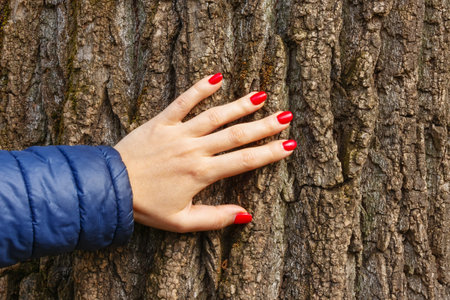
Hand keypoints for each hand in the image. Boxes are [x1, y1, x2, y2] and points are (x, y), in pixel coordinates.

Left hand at [114, 73, 295, 232]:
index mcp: (202, 174)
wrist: (110, 186)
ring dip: (239, 106)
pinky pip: (183, 102)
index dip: (269, 153)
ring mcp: (178, 133)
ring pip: (215, 116)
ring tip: (260, 96)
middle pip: (236, 135)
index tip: (289, 145)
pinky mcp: (161, 122)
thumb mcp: (181, 221)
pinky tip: (216, 77)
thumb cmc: (145, 206)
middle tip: (286, 116)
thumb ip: (215, 218)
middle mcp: (194, 150)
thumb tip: (246, 215)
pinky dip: (199, 89)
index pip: (244, 161)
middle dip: (264, 126)